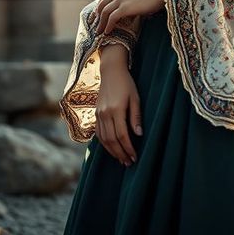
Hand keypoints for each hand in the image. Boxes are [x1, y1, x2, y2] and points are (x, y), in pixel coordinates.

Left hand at [95, 0, 164, 33]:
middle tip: (97, 26)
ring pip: (104, 13)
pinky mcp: (124, 7)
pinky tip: (108, 32)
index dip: (99, 8)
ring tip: (100, 32)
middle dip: (97, 17)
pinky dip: (108, 26)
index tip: (97, 17)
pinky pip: (111, 18)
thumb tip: (119, 4)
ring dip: (101, 24)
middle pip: (101, 5)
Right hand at [96, 46, 142, 165]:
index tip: (134, 157)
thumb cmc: (127, 83)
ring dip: (112, 152)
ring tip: (121, 159)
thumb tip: (139, 135)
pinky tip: (111, 149)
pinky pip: (98, 134)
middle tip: (128, 162)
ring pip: (103, 140)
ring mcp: (98, 116)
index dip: (128, 148)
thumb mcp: (136, 97)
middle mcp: (105, 115)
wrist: (111, 72)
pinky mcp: (95, 116)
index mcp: (116, 110)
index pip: (122, 135)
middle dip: (120, 153)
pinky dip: (105, 144)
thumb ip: (136, 116)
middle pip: (112, 140)